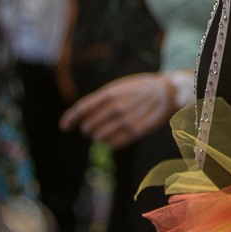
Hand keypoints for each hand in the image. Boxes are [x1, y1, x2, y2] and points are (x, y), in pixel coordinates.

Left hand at [60, 73, 175, 148]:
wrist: (166, 92)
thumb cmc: (139, 90)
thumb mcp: (119, 87)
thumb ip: (101, 100)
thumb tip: (82, 118)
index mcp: (110, 93)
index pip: (83, 108)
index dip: (70, 118)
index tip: (64, 127)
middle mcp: (116, 106)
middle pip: (89, 125)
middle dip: (87, 128)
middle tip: (91, 128)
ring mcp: (126, 120)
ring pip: (99, 136)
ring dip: (98, 137)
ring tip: (102, 133)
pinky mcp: (136, 131)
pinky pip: (113, 144)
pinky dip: (109, 143)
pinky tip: (112, 139)